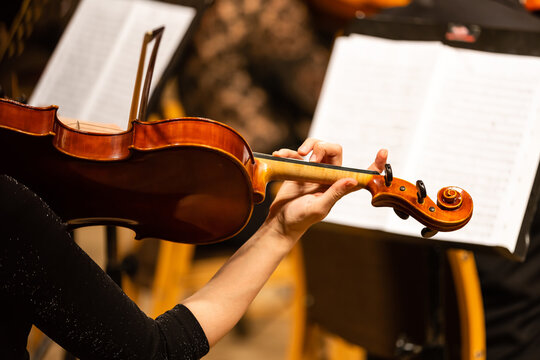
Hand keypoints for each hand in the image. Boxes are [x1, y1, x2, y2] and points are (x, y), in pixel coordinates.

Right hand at [266, 139, 387, 242]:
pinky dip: (289, 152)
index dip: (375, 164)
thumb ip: (334, 193)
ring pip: (318, 146)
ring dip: (309, 145)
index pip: (362, 174)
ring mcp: (314, 171)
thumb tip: (352, 179)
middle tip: (312, 158)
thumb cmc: (300, 219)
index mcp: (338, 187)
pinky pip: (297, 153)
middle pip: (334, 149)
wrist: (279, 222)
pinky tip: (279, 155)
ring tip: (298, 154)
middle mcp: (328, 177)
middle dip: (323, 147)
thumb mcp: (319, 208)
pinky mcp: (299, 169)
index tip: (384, 152)